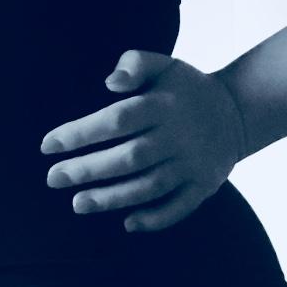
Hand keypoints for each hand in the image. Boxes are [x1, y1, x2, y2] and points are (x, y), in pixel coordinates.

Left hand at [40, 49, 246, 231]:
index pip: (117, 120)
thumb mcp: (164, 64)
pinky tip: (127, 223)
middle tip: (53, 179)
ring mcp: (193, 164)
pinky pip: (180, 207)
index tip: (48, 145)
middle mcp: (179, 136)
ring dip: (112, 198)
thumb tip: (110, 82)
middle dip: (88, 170)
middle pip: (129, 157)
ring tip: (77, 203)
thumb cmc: (184, 89)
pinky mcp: (204, 186)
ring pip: (150, 186)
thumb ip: (135, 63)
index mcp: (165, 104)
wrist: (238, 112)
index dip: (81, 133)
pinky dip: (155, 219)